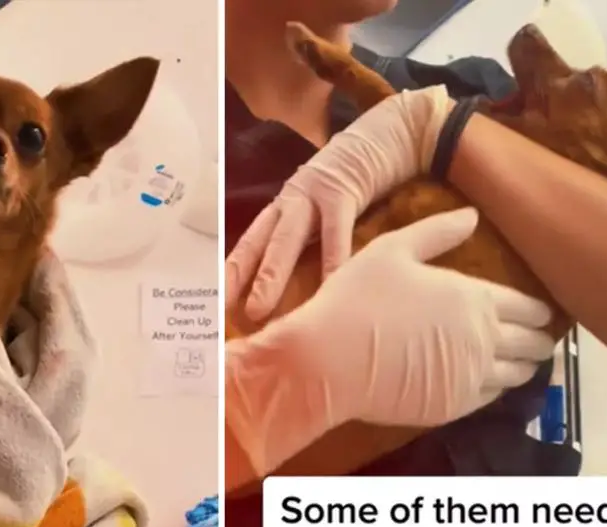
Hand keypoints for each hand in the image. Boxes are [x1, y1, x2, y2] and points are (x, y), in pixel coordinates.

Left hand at [226, 86, 453, 319]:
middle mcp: (291, 200)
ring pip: (285, 239)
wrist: (390, 135)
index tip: (216, 305)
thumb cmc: (358, 183)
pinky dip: (332, 260)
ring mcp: (313, 193)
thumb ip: (313, 241)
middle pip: (259, 242)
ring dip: (270, 274)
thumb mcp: (326, 211)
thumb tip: (301, 288)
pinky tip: (329, 286)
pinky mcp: (343, 189)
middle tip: (225, 313)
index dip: (232, 274)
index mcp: (284, 208)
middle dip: (240, 278)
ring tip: (260, 308)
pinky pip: (336, 231)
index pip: (250, 244)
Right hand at [284, 208, 554, 426]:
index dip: (538, 311)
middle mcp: (483, 340)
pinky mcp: (452, 407)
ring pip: (515, 376)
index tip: (544, 314)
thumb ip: (436, 232)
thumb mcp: (392, 250)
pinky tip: (493, 385)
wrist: (329, 360)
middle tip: (542, 341)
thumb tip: (473, 216)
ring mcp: (470, 378)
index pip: (525, 306)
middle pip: (530, 344)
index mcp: (474, 298)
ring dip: (524, 368)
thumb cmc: (358, 298)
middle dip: (539, 340)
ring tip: (524, 365)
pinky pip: (490, 400)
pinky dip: (497, 390)